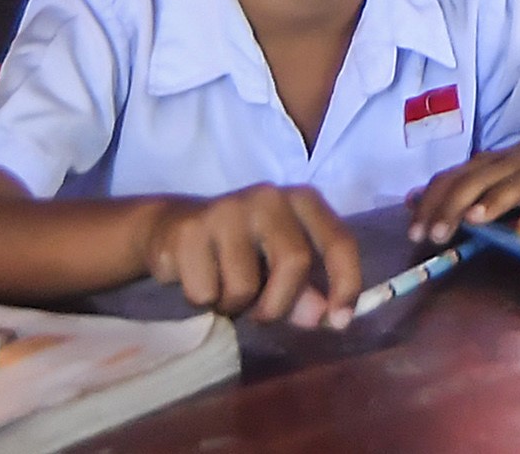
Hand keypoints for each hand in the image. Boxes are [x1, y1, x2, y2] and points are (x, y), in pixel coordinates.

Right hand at [139, 185, 361, 324]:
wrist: (173, 228)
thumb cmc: (241, 252)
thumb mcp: (279, 270)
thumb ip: (307, 291)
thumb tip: (321, 316)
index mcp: (302, 201)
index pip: (339, 240)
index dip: (346, 284)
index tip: (339, 322)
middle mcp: (269, 197)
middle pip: (295, 261)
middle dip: (280, 304)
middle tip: (261, 315)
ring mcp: (227, 209)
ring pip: (244, 286)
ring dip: (234, 305)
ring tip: (224, 286)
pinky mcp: (190, 230)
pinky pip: (205, 292)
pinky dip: (203, 301)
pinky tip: (200, 278)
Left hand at [409, 109, 519, 241]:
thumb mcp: (489, 171)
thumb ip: (455, 186)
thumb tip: (411, 201)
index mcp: (485, 165)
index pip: (450, 180)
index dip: (431, 203)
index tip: (413, 230)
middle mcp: (505, 167)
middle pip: (474, 184)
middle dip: (452, 208)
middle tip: (435, 236)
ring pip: (510, 186)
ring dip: (492, 202)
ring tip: (474, 219)